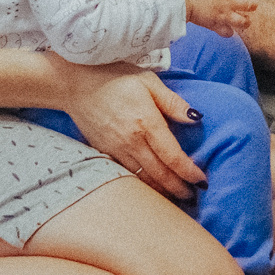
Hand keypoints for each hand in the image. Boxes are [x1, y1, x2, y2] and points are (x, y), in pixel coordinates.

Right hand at [56, 60, 206, 199]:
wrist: (73, 83)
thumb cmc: (112, 77)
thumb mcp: (148, 80)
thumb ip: (172, 102)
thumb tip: (195, 118)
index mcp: (146, 123)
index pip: (173, 157)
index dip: (189, 172)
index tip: (202, 180)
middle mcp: (131, 142)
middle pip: (160, 175)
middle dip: (179, 188)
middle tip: (193, 196)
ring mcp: (115, 150)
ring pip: (143, 180)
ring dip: (161, 191)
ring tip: (176, 197)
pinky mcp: (103, 153)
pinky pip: (126, 175)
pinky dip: (141, 185)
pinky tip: (150, 188)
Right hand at [178, 0, 258, 35]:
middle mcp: (230, 0)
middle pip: (252, 5)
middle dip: (252, 6)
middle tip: (247, 6)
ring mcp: (225, 14)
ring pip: (244, 21)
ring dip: (244, 21)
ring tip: (242, 19)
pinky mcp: (217, 24)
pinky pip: (228, 33)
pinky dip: (228, 32)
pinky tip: (226, 28)